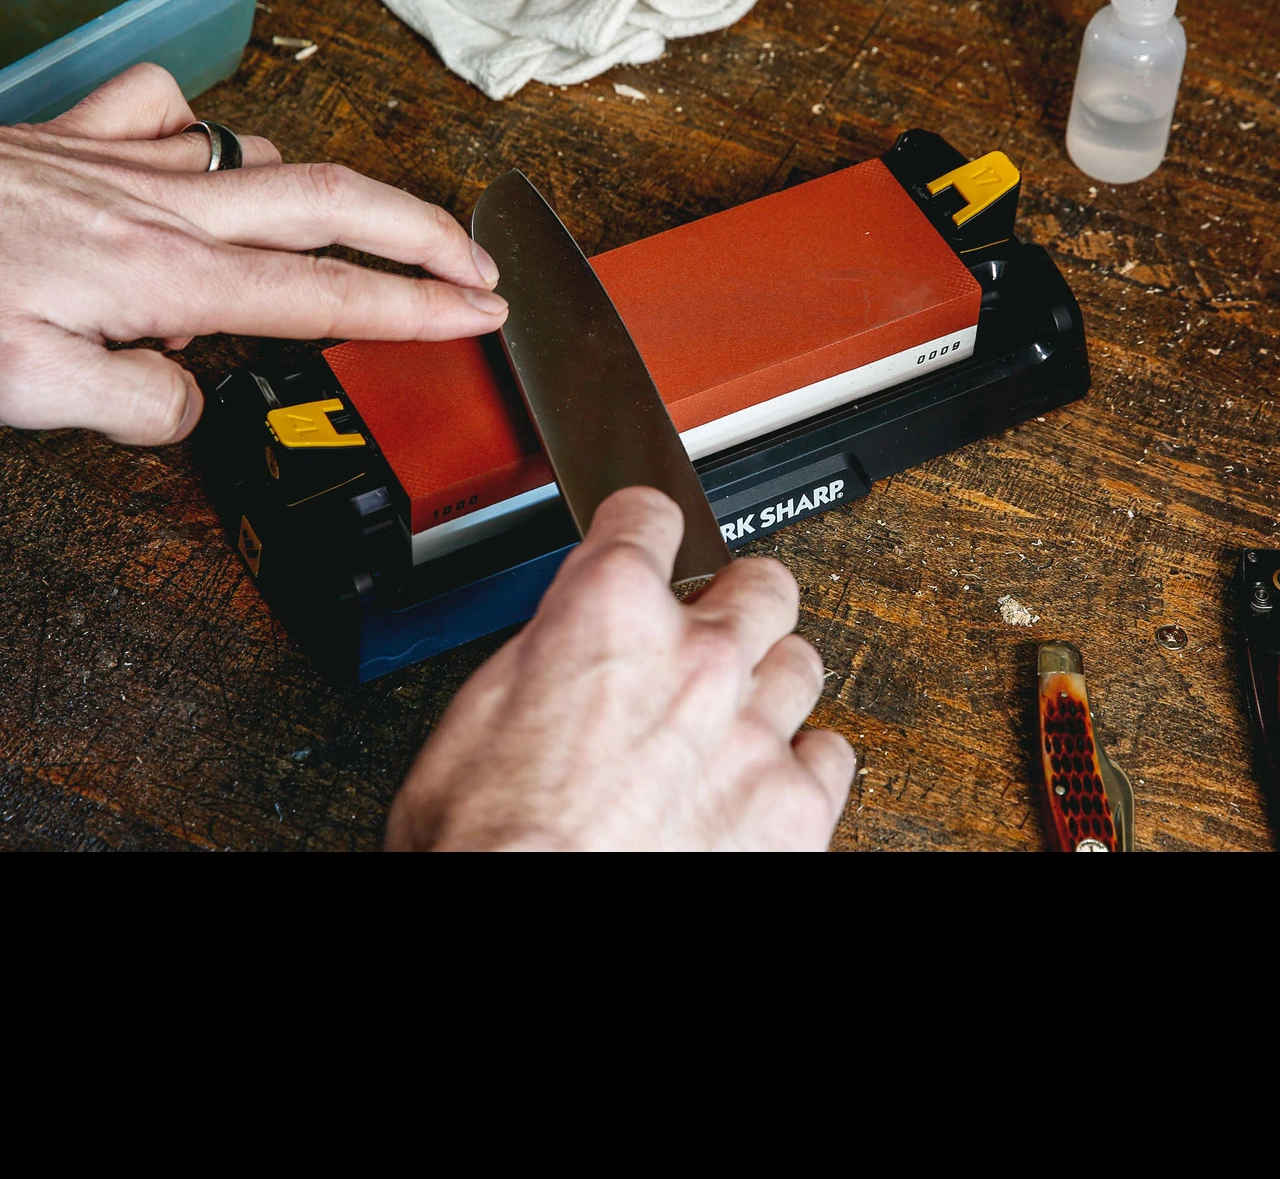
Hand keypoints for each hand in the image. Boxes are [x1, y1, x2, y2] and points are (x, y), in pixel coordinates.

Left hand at [0, 64, 507, 444]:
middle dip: (425, 233)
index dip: (420, 308)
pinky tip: (200, 170)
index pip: (331, 297)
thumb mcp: (33, 391)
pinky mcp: (81, 139)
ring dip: (321, 202)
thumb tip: (190, 402)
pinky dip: (207, 142)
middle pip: (334, 202)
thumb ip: (143, 406)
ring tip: (339, 243)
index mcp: (170, 277)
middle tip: (478, 262)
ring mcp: (126, 163)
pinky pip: (170, 116)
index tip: (482, 313)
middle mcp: (164, 209)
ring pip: (263, 162)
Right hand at [387, 488, 854, 850]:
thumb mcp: (475, 712)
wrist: (528, 918)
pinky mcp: (792, 807)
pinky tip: (765, 778)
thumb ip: (543, 654)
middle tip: (711, 629)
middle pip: (761, 582)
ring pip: (800, 664)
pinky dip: (801, 764)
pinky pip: (829, 755)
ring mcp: (753, 730)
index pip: (650, 515)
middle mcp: (695, 656)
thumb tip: (564, 646)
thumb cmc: (489, 840)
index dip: (643, 525)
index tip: (646, 535)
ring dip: (768, 682)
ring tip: (735, 714)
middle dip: (735, 600)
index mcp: (608, 610)